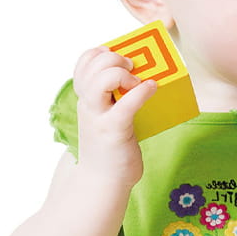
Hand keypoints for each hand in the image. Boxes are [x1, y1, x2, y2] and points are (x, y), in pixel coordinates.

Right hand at [71, 45, 157, 187]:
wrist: (101, 182)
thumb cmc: (109, 147)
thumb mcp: (106, 115)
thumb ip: (114, 97)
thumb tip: (145, 74)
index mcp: (86, 98)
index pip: (84, 62)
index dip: (101, 52)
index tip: (119, 57)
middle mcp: (88, 104)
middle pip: (92, 64)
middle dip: (115, 58)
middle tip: (132, 68)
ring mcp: (99, 117)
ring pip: (102, 79)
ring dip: (122, 72)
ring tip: (137, 80)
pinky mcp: (114, 131)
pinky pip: (126, 104)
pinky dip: (142, 91)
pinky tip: (151, 89)